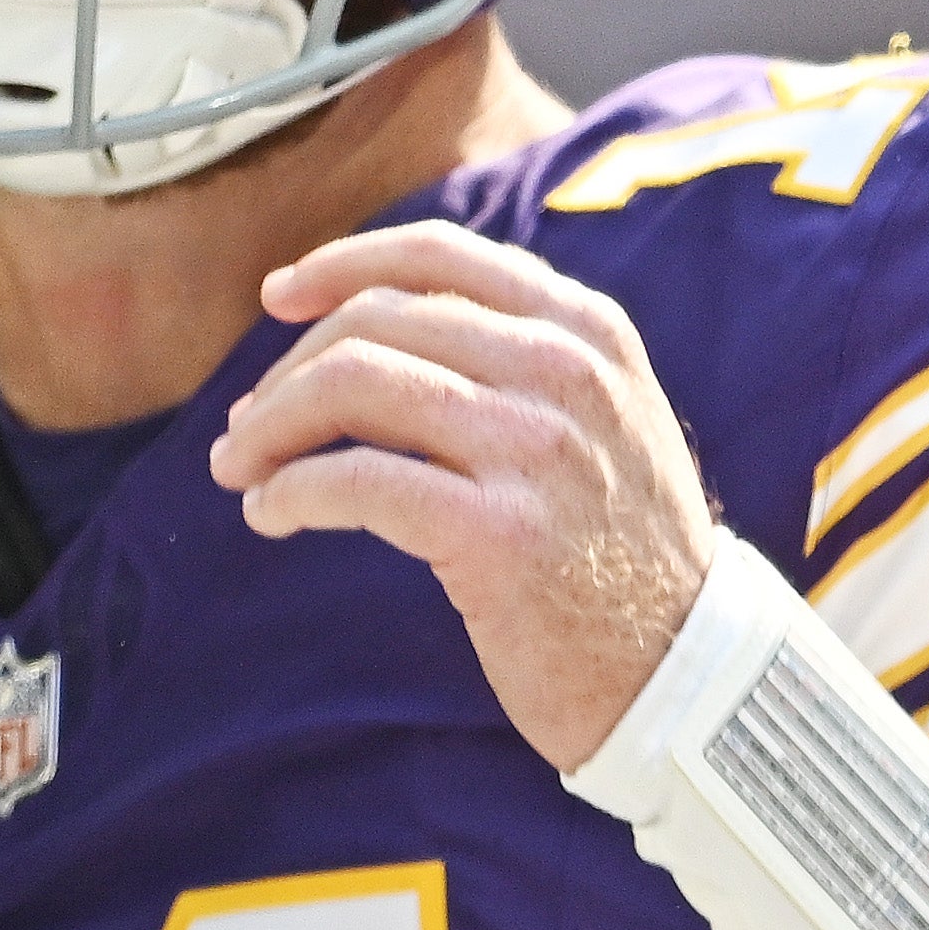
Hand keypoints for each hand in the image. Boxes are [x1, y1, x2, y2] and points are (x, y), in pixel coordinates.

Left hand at [207, 220, 716, 771]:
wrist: (687, 674)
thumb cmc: (617, 553)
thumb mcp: (598, 420)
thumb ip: (513, 359)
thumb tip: (361, 330)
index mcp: (586, 330)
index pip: (438, 255)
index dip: (340, 265)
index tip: (276, 297)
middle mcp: (565, 371)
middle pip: (376, 320)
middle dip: (287, 369)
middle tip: (245, 426)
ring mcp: (535, 449)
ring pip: (352, 384)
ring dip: (271, 425)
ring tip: (241, 468)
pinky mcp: (498, 534)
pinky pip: (354, 481)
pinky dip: (290, 491)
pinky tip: (271, 514)